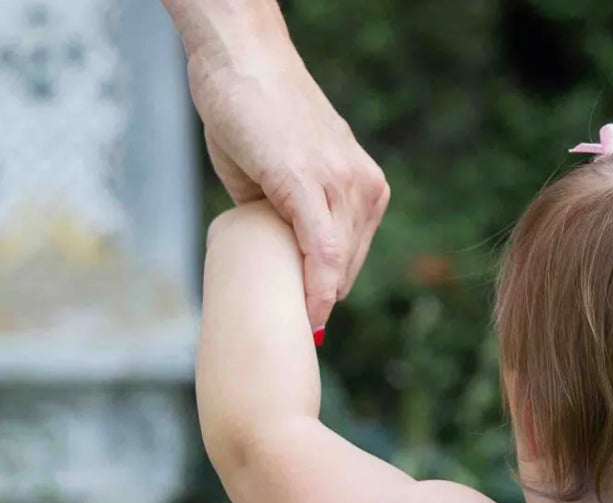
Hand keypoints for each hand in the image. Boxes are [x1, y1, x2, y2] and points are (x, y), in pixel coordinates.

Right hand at [187, 45, 388, 331]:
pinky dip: (316, 288)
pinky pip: (323, 252)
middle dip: (320, 299)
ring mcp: (341, 184)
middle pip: (346, 269)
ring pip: (336, 267)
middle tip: (291, 326)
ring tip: (289, 322)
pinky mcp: (309, 184)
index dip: (328, 293)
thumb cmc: (253, 113)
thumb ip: (292, 218)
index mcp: (363, 187)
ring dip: (314, 300)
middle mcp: (362, 187)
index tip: (310, 324)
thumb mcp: (282, 176)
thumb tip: (284, 261)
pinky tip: (308, 316)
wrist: (239, 56)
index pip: (351, 259)